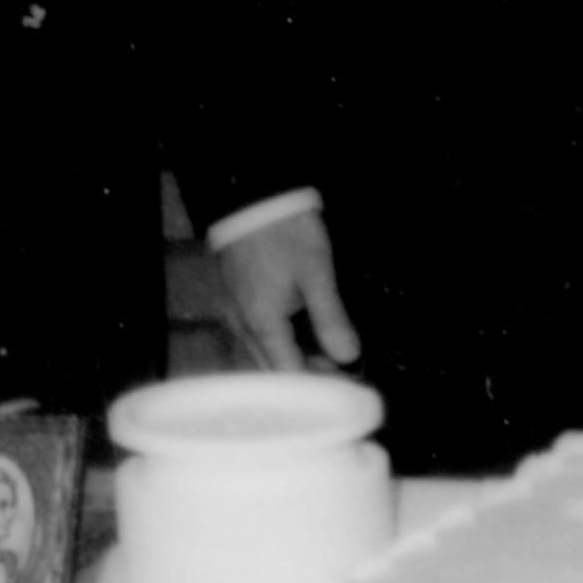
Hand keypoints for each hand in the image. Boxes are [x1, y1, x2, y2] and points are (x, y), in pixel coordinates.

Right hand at [216, 203, 362, 369]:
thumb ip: (330, 318)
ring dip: (290, 361)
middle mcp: (241, 325)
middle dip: (304, 376)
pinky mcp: (234, 300)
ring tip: (324, 356)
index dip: (315, 385)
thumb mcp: (316, 272)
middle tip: (338, 373)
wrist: (253, 196)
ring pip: (261, 354)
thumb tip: (348, 356)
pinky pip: (254, 336)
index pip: (287, 375)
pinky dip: (277, 344)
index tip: (343, 386)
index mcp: (261, 323)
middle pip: (271, 369)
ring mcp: (234, 313)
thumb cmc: (285, 231)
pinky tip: (297, 336)